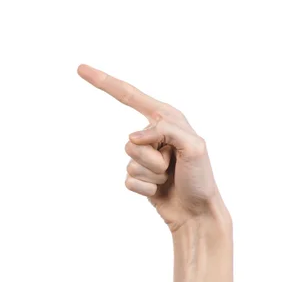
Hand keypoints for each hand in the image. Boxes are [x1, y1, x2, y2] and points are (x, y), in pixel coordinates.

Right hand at [77, 64, 228, 231]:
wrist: (198, 213)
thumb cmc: (200, 178)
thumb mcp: (194, 146)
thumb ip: (165, 131)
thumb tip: (132, 137)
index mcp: (165, 118)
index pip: (128, 95)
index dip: (103, 81)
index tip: (81, 68)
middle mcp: (151, 134)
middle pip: (129, 142)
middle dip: (152, 159)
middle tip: (174, 165)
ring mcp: (143, 156)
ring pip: (129, 162)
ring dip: (151, 174)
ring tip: (170, 178)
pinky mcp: (137, 175)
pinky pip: (127, 180)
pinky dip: (145, 188)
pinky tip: (160, 190)